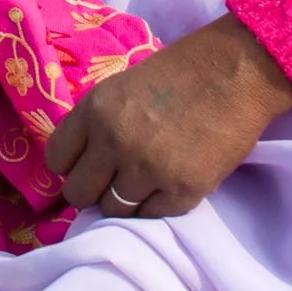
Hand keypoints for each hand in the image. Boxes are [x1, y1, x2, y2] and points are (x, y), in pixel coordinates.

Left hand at [46, 14, 291, 219]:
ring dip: (125, 201)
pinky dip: (157, 205)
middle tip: (111, 183)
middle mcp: (114, 142)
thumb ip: (96, 123)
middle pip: (79, 194)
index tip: (85, 166)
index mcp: (94, 111)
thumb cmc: (178, 74)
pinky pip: (153, 216)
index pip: (56, 159)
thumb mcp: (119, 88)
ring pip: (114, 211)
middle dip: (92, 191)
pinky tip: (167, 186)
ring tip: (143, 184)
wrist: (234, 74)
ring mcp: (149, 169)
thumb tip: (81, 163)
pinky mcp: (183, 191)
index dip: (70, 166)